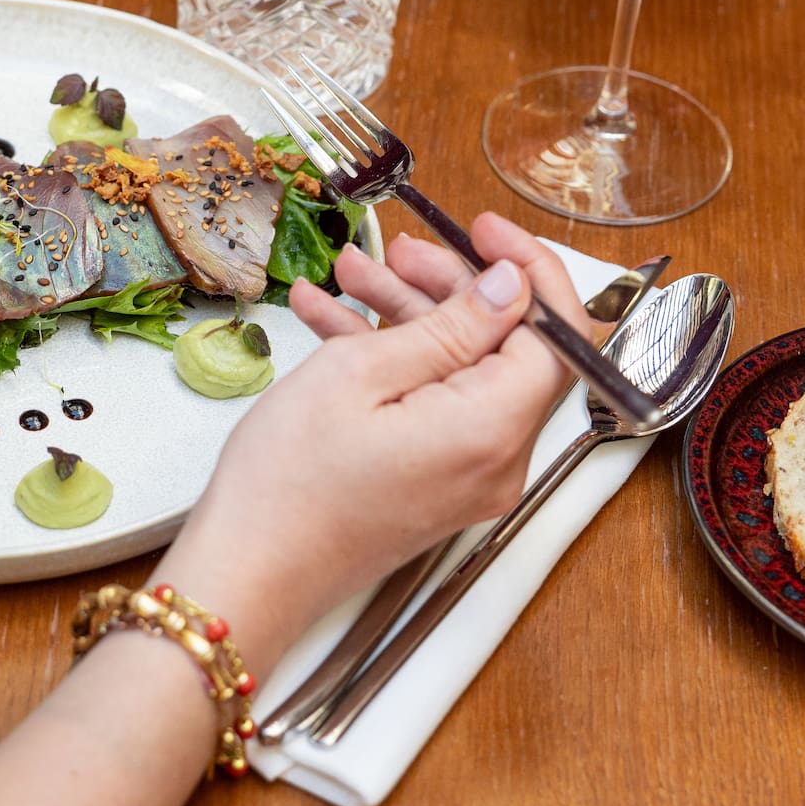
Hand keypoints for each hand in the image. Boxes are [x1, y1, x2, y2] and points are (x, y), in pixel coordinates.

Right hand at [157, 215, 589, 672]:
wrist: (248, 574)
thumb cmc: (291, 481)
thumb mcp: (362, 373)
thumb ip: (452, 326)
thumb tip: (513, 287)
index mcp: (492, 428)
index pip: (557, 334)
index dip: (527, 270)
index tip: (481, 230)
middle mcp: (497, 459)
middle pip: (505, 348)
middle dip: (451, 287)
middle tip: (394, 251)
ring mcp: (467, 477)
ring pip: (461, 371)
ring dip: (409, 316)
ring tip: (347, 276)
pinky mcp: (434, 484)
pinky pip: (432, 405)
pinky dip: (392, 362)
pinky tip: (333, 321)